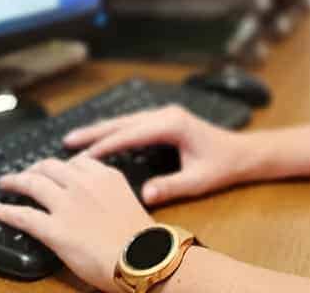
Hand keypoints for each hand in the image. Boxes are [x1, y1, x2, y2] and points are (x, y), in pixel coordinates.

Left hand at [0, 154, 153, 292]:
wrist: (143, 260)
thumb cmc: (141, 240)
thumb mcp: (127, 202)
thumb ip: (107, 192)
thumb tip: (94, 199)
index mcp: (105, 176)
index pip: (76, 162)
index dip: (60, 166)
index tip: (53, 170)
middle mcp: (83, 184)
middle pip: (50, 167)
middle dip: (35, 169)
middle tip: (26, 174)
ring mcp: (67, 205)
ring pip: (32, 183)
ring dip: (15, 181)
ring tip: (5, 183)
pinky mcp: (54, 229)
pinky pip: (22, 215)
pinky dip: (5, 211)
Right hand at [63, 105, 250, 204]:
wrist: (241, 153)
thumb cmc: (222, 166)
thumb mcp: (198, 180)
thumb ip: (171, 186)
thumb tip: (144, 195)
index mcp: (172, 124)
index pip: (131, 134)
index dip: (106, 144)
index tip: (82, 155)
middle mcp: (165, 114)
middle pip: (123, 122)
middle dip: (94, 132)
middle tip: (67, 141)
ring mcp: (164, 114)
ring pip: (125, 121)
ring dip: (101, 130)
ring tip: (74, 139)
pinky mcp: (164, 120)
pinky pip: (132, 124)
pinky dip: (113, 131)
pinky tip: (99, 139)